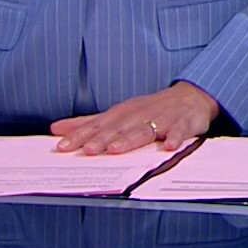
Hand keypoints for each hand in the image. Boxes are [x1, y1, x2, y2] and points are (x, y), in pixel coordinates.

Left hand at [50, 81, 219, 154]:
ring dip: (131, 139)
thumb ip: (88, 123)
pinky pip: (179, 131)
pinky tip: (169, 147)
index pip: (97, 125)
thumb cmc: (150, 109)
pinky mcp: (183, 123)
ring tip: (117, 149)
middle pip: (119, 128)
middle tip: (88, 150)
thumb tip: (56, 129)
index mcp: (122, 114)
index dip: (80, 136)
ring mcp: (162, 118)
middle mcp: (139, 114)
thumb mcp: (117, 114)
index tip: (63, 147)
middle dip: (103, 139)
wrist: (190, 97)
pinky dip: (175, 138)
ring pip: (144, 129)